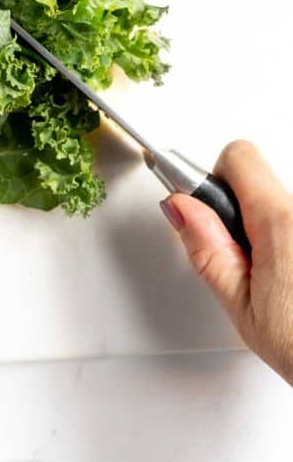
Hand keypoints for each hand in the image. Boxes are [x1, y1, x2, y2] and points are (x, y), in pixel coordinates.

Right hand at [162, 141, 292, 384]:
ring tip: (282, 279)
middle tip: (248, 260)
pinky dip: (292, 245)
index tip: (208, 210)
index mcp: (283, 222)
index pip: (238, 157)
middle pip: (264, 183)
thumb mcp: (242, 305)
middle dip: (245, 213)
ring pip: (287, 209)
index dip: (215, 181)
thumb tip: (181, 206)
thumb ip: (206, 247)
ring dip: (277, 233)